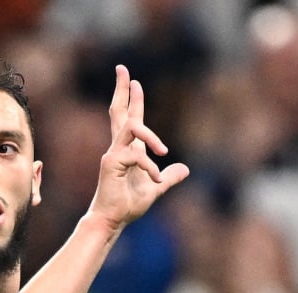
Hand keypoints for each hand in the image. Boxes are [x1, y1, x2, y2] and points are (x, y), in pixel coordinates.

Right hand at [87, 65, 189, 230]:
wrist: (113, 220)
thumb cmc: (128, 205)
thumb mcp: (156, 188)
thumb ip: (168, 178)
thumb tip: (184, 169)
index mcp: (128, 149)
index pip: (128, 118)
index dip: (131, 98)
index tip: (132, 79)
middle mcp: (118, 147)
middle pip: (119, 111)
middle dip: (121, 89)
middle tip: (122, 68)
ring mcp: (113, 153)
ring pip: (133, 127)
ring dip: (152, 136)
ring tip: (163, 151)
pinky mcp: (112, 163)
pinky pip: (137, 155)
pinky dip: (151, 166)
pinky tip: (156, 179)